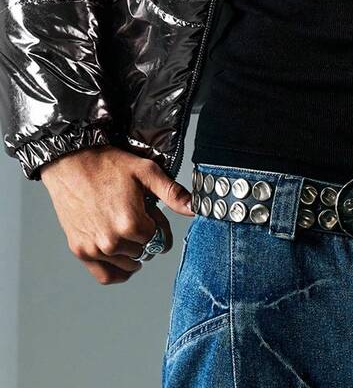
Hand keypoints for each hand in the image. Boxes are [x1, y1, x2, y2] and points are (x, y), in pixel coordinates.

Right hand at [38, 145, 193, 284]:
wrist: (72, 162)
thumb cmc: (108, 165)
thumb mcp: (147, 172)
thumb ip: (173, 194)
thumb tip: (195, 208)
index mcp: (131, 224)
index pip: (159, 239)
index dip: (158, 224)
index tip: (151, 213)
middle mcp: (112, 242)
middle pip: (144, 251)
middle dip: (145, 236)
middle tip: (136, 215)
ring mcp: (94, 249)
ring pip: (128, 264)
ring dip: (132, 251)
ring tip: (125, 228)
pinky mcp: (80, 251)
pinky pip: (105, 276)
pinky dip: (117, 271)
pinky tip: (122, 258)